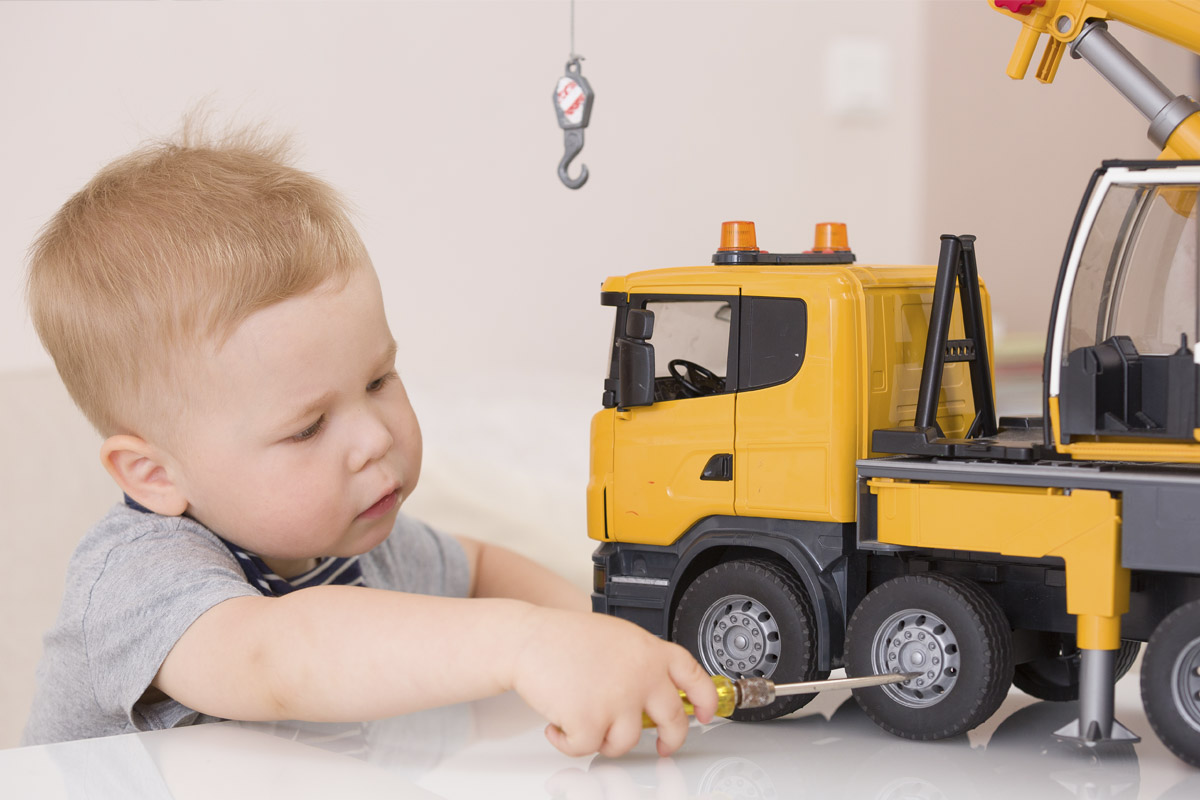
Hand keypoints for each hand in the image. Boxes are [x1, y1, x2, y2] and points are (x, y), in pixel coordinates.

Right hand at [509, 608, 717, 757]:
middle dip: (670, 740)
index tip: (708, 713)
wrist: (528, 640)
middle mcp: (641, 676)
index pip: (694, 677)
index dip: (707, 699)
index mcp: (650, 651)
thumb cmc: (563, 637)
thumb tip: (658, 691)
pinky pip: (587, 748)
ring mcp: (619, 700)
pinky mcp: (592, 721)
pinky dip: (568, 741)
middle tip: (663, 745)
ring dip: (605, 739)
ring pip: (626, 742)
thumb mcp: (617, 638)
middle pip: (673, 721)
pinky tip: (558, 723)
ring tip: (585, 720)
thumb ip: (642, 662)